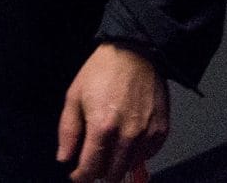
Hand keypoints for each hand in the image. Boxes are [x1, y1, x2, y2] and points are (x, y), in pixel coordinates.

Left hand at [59, 43, 168, 180]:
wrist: (134, 55)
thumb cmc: (101, 73)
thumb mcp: (74, 96)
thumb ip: (68, 130)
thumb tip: (64, 157)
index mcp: (102, 127)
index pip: (91, 166)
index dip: (81, 176)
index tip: (76, 176)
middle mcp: (127, 135)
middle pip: (113, 172)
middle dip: (99, 173)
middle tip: (91, 164)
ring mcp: (147, 135)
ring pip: (130, 166)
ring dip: (117, 165)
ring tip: (107, 152)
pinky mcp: (161, 131)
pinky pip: (148, 155)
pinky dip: (136, 155)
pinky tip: (126, 143)